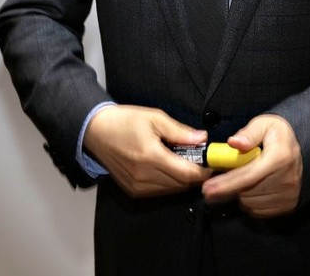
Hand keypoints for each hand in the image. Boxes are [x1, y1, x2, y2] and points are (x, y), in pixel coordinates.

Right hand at [83, 105, 211, 197]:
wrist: (97, 131)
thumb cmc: (125, 121)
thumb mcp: (155, 118)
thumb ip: (180, 131)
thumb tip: (202, 139)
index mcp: (151, 157)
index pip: (186, 174)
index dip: (203, 171)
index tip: (213, 164)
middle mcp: (144, 176)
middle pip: (181, 184)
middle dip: (195, 175)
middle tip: (202, 160)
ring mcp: (137, 187)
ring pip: (171, 190)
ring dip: (182, 180)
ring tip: (186, 162)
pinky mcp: (133, 191)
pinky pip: (159, 192)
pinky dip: (169, 183)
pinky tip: (170, 168)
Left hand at [202, 114, 301, 217]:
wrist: (298, 148)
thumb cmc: (277, 134)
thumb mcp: (264, 124)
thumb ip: (248, 133)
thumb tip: (234, 142)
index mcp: (280, 157)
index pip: (247, 176)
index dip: (225, 184)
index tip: (207, 189)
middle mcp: (287, 179)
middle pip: (247, 192)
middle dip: (230, 186)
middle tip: (223, 177)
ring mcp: (289, 194)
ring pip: (251, 203)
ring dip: (240, 194)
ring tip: (242, 178)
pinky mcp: (288, 205)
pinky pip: (259, 210)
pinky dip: (250, 202)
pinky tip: (252, 188)